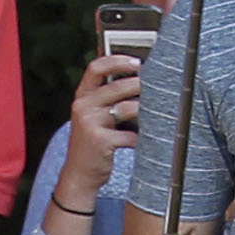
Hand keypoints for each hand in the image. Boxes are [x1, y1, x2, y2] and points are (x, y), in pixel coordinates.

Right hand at [66, 53, 142, 176]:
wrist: (79, 174)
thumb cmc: (93, 142)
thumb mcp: (92, 116)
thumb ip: (106, 98)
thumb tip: (138, 79)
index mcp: (81, 97)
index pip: (96, 68)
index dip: (117, 61)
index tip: (136, 61)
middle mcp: (83, 107)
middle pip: (116, 87)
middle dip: (139, 84)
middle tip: (154, 85)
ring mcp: (90, 124)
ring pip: (126, 108)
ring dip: (143, 109)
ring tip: (153, 111)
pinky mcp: (100, 141)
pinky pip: (130, 135)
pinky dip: (140, 138)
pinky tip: (145, 140)